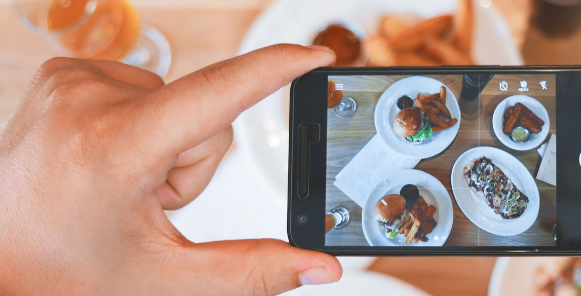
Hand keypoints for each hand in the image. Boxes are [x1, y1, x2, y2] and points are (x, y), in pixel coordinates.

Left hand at [0, 44, 340, 294]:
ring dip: (166, 145)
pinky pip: (141, 90)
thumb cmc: (64, 273)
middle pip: (203, 113)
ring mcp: (70, 81)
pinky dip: (139, 126)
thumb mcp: (166, 279)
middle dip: (194, 160)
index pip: (217, 94)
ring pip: (175, 102)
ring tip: (121, 184)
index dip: (276, 69)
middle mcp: (87, 99)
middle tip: (148, 201)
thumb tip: (321, 267)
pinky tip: (106, 160)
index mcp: (115, 148)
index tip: (315, 54)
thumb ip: (253, 271)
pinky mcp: (63, 74)